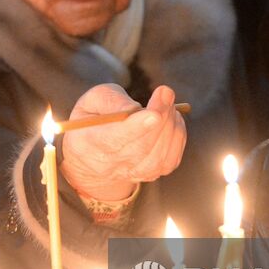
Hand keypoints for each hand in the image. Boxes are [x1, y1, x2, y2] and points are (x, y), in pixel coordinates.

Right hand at [59, 85, 185, 202]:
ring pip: (159, 155)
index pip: (115, 139)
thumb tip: (136, 108)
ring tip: (167, 104)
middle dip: (161, 117)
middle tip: (166, 93)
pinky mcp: (150, 175)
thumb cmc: (93, 123)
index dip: (137, 127)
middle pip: (142, 146)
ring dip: (170, 124)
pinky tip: (172, 120)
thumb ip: (111, 100)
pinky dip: (177, 137)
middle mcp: (110, 164)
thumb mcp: (91, 102)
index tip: (154, 113)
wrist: (93, 159)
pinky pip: (171, 160)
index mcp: (91, 142)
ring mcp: (131, 173)